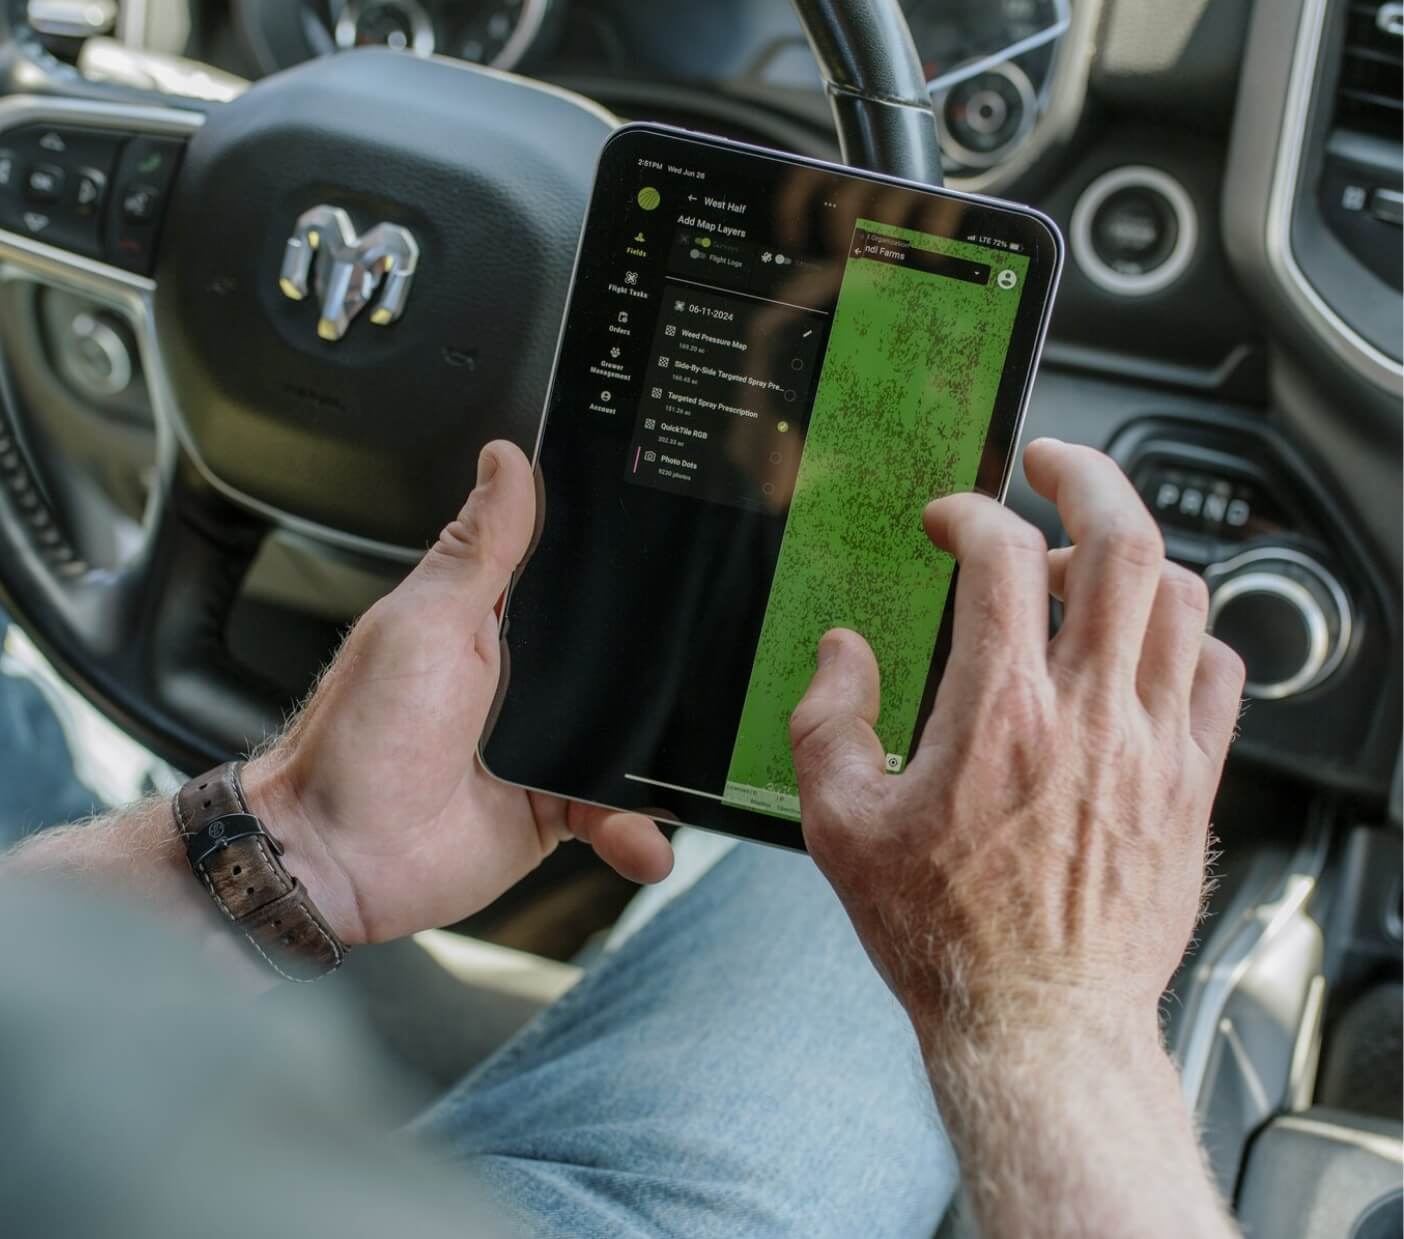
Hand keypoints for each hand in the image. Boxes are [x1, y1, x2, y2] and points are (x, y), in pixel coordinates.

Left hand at [243, 441, 672, 944]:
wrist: (336, 858)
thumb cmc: (359, 737)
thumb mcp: (423, 623)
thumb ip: (477, 549)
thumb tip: (506, 461)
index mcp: (495, 625)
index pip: (578, 583)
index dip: (632, 573)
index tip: (689, 559)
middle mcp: (529, 684)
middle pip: (625, 663)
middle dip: (671, 672)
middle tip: (721, 675)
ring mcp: (547, 750)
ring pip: (635, 743)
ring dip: (665, 765)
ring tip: (693, 773)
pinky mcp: (556, 812)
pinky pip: (616, 816)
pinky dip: (637, 833)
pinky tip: (645, 841)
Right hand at [790, 439, 1244, 1048]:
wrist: (1038, 1026)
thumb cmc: (942, 936)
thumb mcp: (839, 827)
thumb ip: (827, 720)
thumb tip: (844, 653)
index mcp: (1000, 716)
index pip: (1001, 557)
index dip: (969, 512)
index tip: (947, 521)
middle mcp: (1090, 717)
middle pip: (1122, 543)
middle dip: (1086, 475)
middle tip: (1052, 463)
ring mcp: (1155, 749)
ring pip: (1183, 597)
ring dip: (1134, 556)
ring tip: (1088, 563)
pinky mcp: (1192, 787)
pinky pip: (1223, 674)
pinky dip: (1189, 634)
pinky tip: (1148, 646)